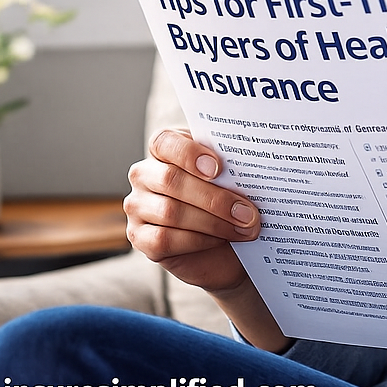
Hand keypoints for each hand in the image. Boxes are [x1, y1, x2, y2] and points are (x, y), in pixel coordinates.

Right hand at [124, 127, 259, 295]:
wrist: (225, 244)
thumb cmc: (226, 198)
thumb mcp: (229, 176)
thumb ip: (229, 166)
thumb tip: (250, 166)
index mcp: (164, 148)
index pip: (165, 142)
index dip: (189, 154)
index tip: (218, 169)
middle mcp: (144, 174)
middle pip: (171, 180)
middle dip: (215, 198)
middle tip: (247, 212)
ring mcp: (137, 206)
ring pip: (171, 212)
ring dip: (214, 222)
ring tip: (243, 228)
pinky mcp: (140, 237)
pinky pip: (165, 239)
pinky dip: (198, 240)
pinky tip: (220, 239)